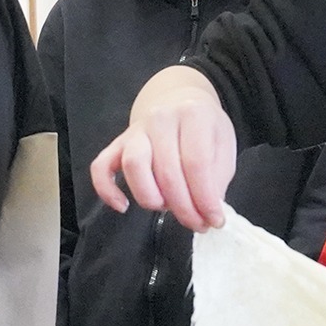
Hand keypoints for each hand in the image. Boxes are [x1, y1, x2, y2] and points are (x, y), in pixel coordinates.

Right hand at [90, 66, 234, 230]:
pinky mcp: (117, 143)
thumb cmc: (204, 129)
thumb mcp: (223, 146)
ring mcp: (136, 130)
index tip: (214, 220)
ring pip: (133, 166)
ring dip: (150, 197)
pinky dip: (107, 190)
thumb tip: (208, 211)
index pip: (196, 163)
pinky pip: (101, 167)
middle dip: (183, 207)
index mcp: (193, 115)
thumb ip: (217, 177)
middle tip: (196, 224)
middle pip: (167, 171)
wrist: (179, 101)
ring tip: (166, 208)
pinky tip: (123, 207)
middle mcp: (161, 118)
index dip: (205, 198)